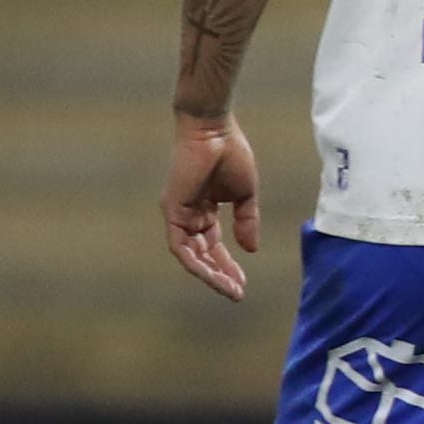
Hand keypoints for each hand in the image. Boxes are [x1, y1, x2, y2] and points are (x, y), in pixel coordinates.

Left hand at [163, 117, 259, 301]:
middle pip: (202, 254)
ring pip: (190, 255)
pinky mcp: (172, 211)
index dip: (227, 265)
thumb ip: (247, 221)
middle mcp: (187, 215)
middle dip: (220, 274)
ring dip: (209, 274)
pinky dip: (196, 262)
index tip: (243, 283)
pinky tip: (213, 273)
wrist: (214, 130)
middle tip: (238, 292)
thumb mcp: (244, 194)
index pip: (213, 245)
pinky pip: (181, 246)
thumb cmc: (230, 153)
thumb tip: (251, 249)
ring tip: (230, 288)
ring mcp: (177, 214)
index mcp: (203, 210)